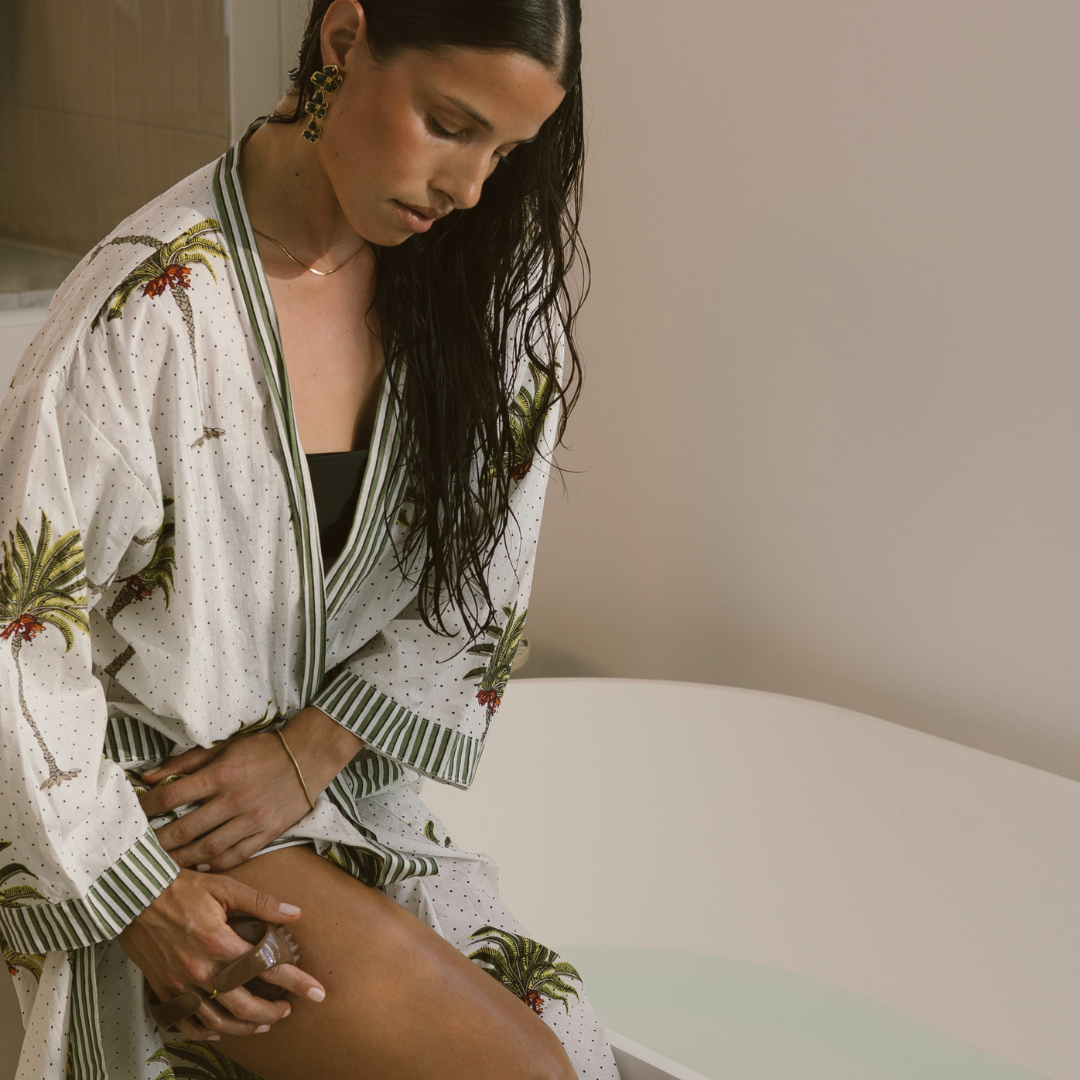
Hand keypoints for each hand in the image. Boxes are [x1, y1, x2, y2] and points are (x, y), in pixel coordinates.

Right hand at [118, 869, 325, 1040]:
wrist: (133, 897)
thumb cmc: (180, 888)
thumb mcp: (224, 886)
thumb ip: (261, 903)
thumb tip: (295, 914)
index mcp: (219, 942)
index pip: (266, 968)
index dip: (295, 981)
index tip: (317, 992)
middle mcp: (200, 970)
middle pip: (244, 1005)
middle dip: (272, 1011)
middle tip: (288, 1009)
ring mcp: (180, 985)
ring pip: (217, 1021)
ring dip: (244, 1026)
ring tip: (263, 1022)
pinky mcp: (164, 991)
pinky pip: (187, 1023)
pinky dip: (206, 1031)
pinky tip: (221, 1029)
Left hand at [140, 707, 362, 870]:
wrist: (308, 756)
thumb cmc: (263, 750)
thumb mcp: (224, 747)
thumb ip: (186, 762)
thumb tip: (149, 777)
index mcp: (221, 774)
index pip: (172, 796)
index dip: (148, 807)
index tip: (134, 815)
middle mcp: (234, 799)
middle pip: (185, 829)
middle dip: (158, 842)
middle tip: (140, 850)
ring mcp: (252, 819)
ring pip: (208, 848)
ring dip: (182, 858)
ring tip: (164, 863)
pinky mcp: (268, 832)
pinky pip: (237, 856)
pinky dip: (215, 863)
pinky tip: (200, 865)